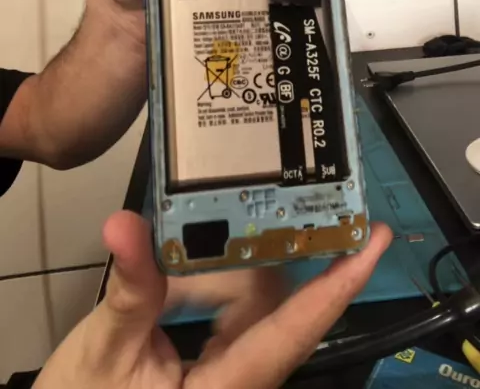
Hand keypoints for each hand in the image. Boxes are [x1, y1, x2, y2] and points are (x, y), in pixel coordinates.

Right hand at [34, 212, 391, 388]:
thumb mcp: (105, 351)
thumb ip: (129, 289)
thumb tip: (125, 223)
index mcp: (230, 384)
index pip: (294, 331)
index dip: (338, 285)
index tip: (371, 240)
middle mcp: (244, 377)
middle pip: (271, 302)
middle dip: (256, 253)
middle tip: (251, 197)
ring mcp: (232, 370)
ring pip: (250, 301)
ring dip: (221, 267)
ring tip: (189, 229)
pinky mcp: (217, 362)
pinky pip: (229, 312)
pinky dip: (206, 282)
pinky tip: (174, 268)